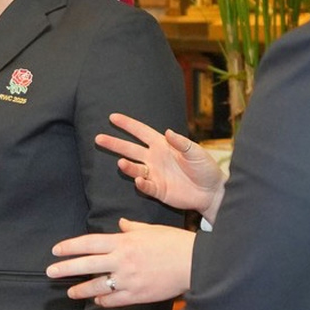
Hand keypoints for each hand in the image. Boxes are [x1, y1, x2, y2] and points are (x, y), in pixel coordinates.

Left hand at [49, 218, 194, 305]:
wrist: (193, 264)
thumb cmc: (173, 242)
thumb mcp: (150, 229)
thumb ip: (131, 228)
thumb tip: (120, 224)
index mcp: (123, 241)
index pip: (88, 243)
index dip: (69, 247)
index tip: (55, 250)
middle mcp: (121, 260)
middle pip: (86, 264)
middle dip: (65, 268)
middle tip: (50, 272)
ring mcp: (128, 279)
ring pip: (97, 285)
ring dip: (81, 289)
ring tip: (70, 293)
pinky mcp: (137, 295)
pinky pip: (114, 300)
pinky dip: (103, 300)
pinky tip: (96, 300)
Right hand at [96, 113, 225, 223]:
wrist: (211, 192)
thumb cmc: (206, 168)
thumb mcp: (196, 152)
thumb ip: (181, 143)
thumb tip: (168, 132)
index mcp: (162, 145)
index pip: (141, 132)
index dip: (127, 125)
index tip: (112, 117)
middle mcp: (155, 158)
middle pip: (130, 149)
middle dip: (114, 143)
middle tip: (98, 138)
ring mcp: (154, 174)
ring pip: (134, 168)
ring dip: (126, 165)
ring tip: (121, 162)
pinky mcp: (157, 190)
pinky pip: (145, 186)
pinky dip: (141, 183)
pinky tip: (140, 180)